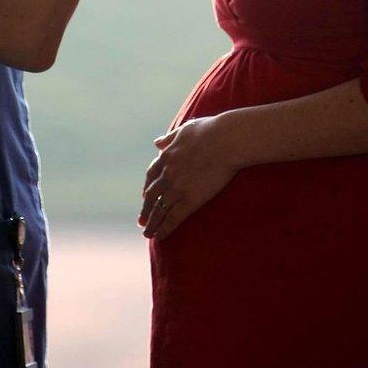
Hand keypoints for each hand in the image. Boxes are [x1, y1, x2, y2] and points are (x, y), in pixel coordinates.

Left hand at [139, 116, 239, 239]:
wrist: (226, 140)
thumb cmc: (211, 130)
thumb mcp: (185, 130)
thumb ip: (170, 138)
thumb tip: (156, 143)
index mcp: (166, 156)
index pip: (152, 175)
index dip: (147, 187)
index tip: (144, 196)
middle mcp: (167, 174)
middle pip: (151, 196)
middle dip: (145, 209)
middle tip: (141, 221)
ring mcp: (177, 188)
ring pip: (159, 210)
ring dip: (151, 223)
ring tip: (147, 233)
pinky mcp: (190, 199)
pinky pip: (172, 218)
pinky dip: (163, 229)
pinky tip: (159, 237)